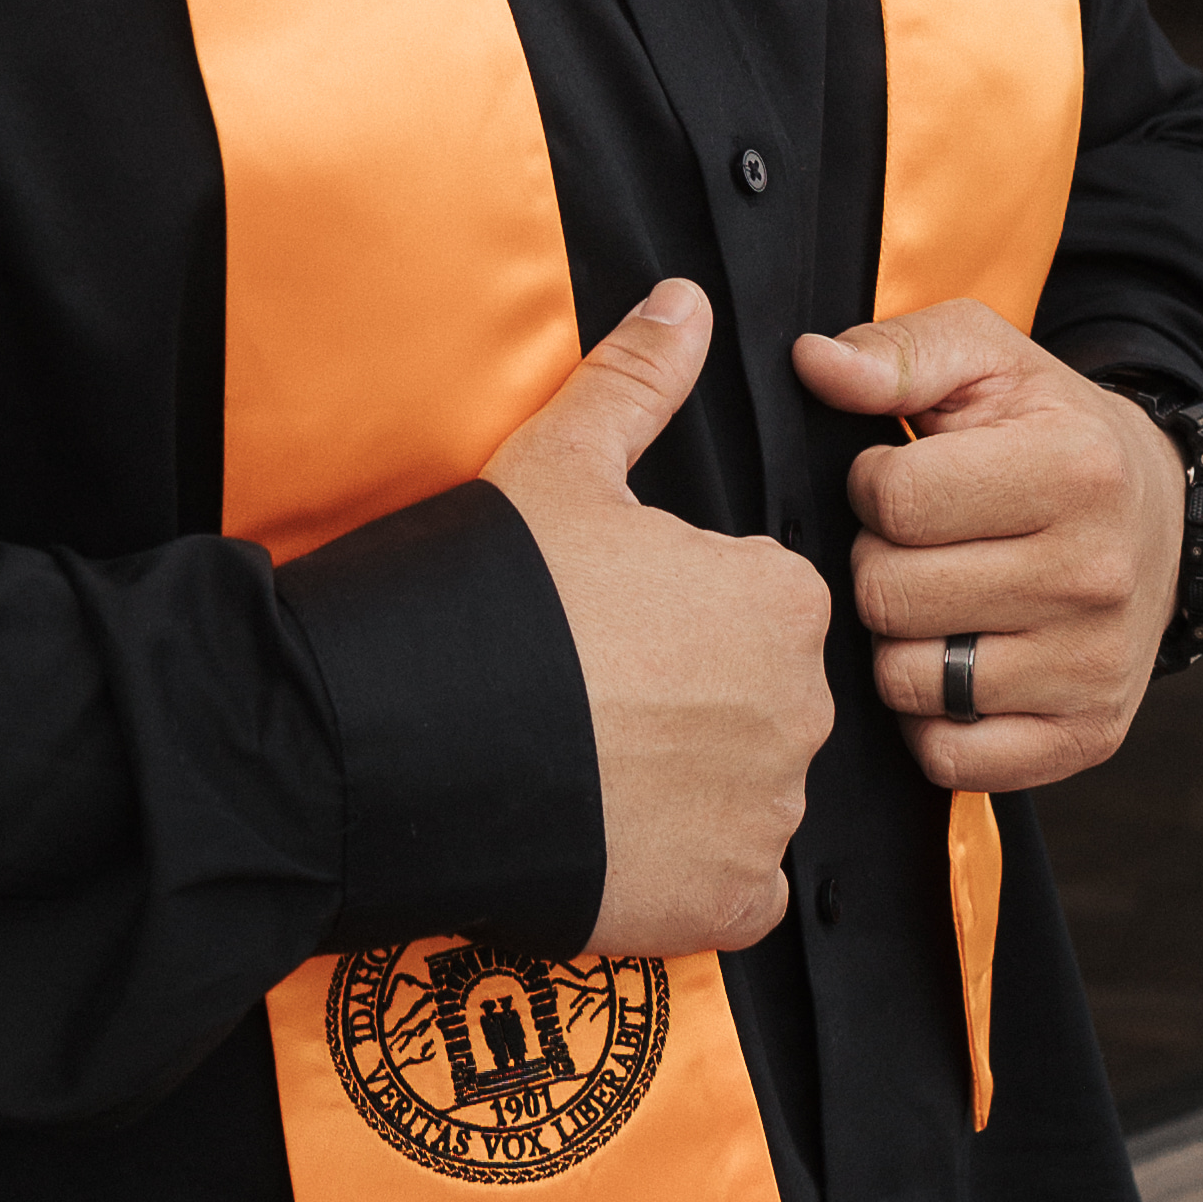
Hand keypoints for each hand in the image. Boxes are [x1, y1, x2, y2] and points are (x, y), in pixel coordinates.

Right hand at [487, 281, 833, 959]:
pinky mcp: (729, 899)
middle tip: (594, 698)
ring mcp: (767, 809)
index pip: (761, 606)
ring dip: (688, 788)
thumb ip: (638, 380)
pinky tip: (612, 834)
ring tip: (591, 765)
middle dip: (693, 703)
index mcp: (776, 595)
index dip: (681, 615)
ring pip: (748, 793)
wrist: (403, 743)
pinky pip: (733, 887)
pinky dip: (682, 871)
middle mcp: (799, 703)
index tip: (612, 629)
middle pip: (760, 701)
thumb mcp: (559, 464)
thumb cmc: (490, 597)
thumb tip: (685, 301)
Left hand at [789, 301, 1185, 793]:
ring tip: (935, 599)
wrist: (1158, 517)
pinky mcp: (1086, 737)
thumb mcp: (986, 359)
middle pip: (890, 596)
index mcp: (1073, 469)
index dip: (873, 484)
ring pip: (907, 682)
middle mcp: (1095, 575)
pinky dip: (929, 720)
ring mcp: (1094, 667)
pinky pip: (949, 758)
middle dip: (877, 564)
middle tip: (916, 545)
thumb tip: (814, 363)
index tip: (901, 477)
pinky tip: (953, 662)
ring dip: (897, 642)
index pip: (895, 500)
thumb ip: (898, 353)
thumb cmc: (1049, 431)